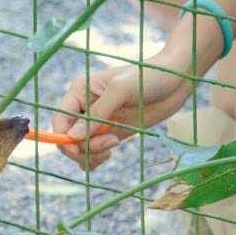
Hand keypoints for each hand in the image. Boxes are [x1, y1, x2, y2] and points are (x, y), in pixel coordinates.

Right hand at [53, 53, 192, 169]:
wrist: (176, 81)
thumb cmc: (148, 76)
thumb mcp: (121, 90)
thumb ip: (96, 114)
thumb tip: (73, 137)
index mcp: (79, 91)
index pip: (59, 120)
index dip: (64, 138)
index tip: (80, 148)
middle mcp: (83, 108)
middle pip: (68, 139)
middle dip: (84, 147)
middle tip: (111, 143)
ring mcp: (96, 122)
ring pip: (79, 149)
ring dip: (92, 154)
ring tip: (114, 145)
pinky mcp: (109, 133)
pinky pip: (93, 153)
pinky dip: (98, 158)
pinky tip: (112, 150)